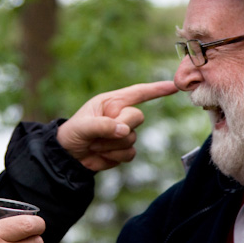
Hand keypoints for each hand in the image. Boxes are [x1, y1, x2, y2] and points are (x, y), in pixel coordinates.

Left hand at [56, 81, 177, 170]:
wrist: (68, 157)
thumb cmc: (72, 133)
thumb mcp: (83, 126)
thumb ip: (103, 125)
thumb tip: (124, 131)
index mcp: (111, 102)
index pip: (138, 93)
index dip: (157, 89)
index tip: (174, 86)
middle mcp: (120, 115)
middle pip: (137, 117)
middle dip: (121, 126)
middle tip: (98, 134)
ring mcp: (124, 133)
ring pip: (132, 138)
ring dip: (111, 144)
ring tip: (93, 144)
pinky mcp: (123, 150)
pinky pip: (129, 153)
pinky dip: (114, 156)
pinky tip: (100, 154)